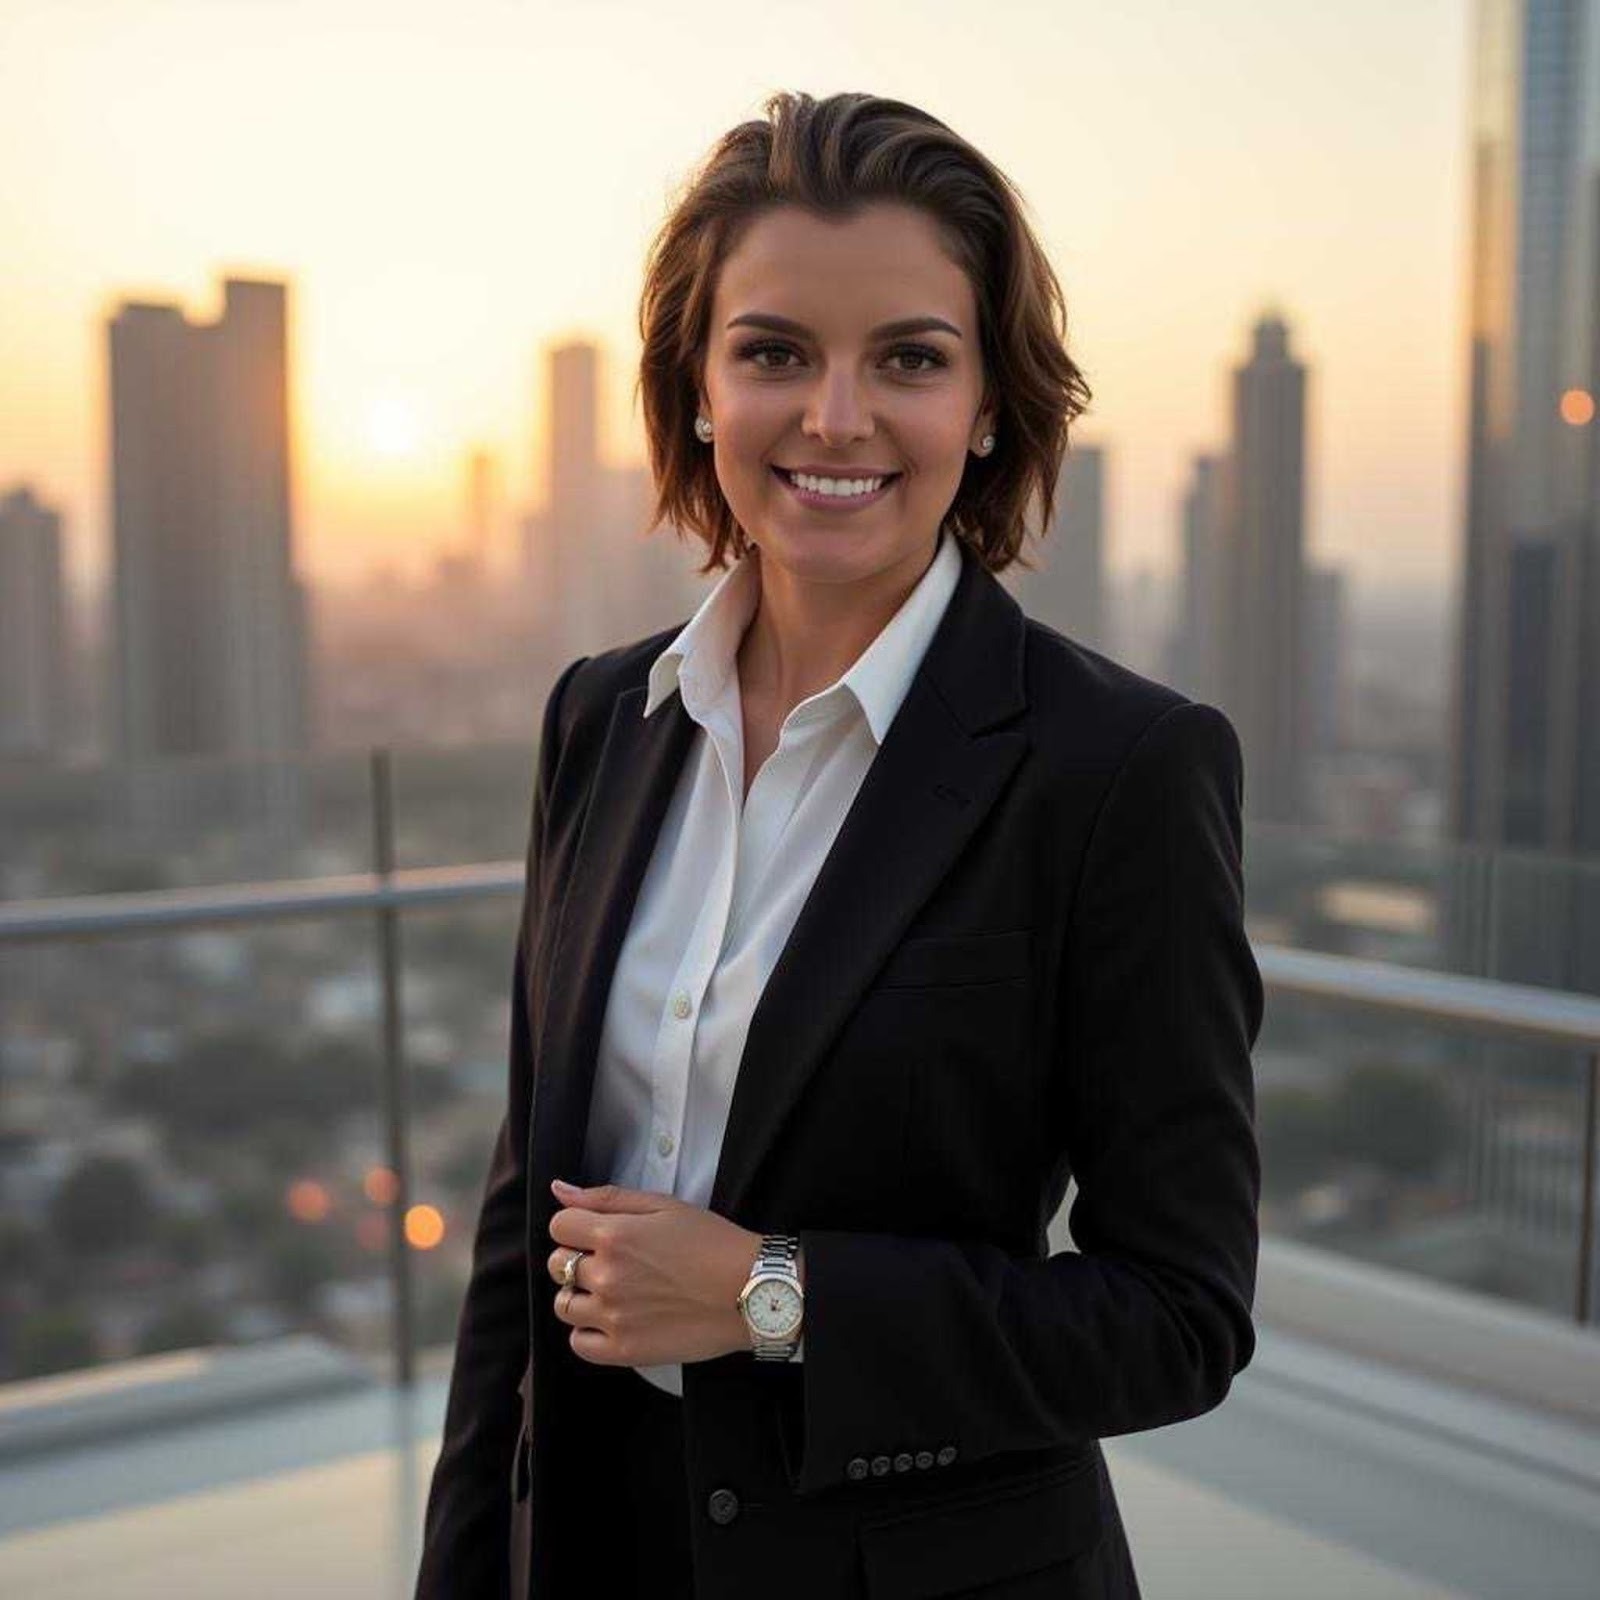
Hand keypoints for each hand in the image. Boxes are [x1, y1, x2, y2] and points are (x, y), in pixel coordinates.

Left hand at [546, 1178, 761, 1366]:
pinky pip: (579, 1344)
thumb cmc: (713, 1244)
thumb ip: (607, 1197)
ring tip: (612, 1291)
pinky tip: (612, 1320)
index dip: (575, 1226)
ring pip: (564, 1305)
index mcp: (614, 1235)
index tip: (593, 1232)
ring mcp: (614, 1317)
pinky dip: (588, 1333)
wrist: (750, 1290)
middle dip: (577, 1258)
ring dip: (581, 1295)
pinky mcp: (625, 1350)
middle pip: (558, 1265)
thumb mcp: (664, 1206)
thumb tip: (561, 1190)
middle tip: (610, 1261)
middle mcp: (608, 1276)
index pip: (560, 1226)